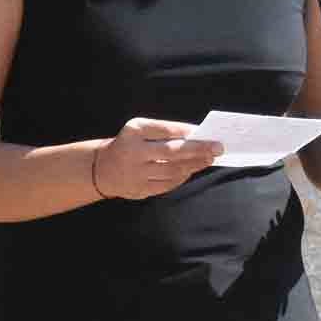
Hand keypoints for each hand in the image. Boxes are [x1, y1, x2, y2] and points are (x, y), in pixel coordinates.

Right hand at [90, 118, 221, 200]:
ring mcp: (135, 174)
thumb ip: (165, 132)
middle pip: (171, 152)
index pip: (165, 130)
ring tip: (208, 159)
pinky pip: (167, 184)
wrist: (103, 169)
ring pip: (172, 171)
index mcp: (133, 132)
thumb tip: (197, 136)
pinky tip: (191, 170)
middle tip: (218, 148)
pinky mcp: (139, 189)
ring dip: (194, 165)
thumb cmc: (131, 145)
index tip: (205, 132)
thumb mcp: (140, 131)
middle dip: (198, 150)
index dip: (186, 132)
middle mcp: (133, 152)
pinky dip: (182, 177)